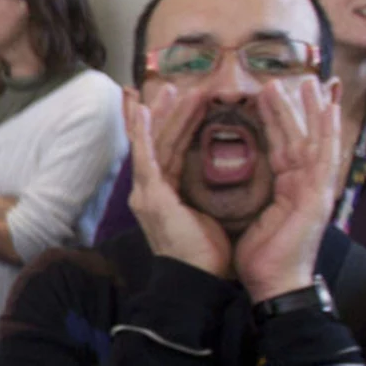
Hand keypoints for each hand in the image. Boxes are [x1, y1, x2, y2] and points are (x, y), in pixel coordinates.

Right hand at [124, 85, 231, 278]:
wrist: (197, 280)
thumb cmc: (208, 255)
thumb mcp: (211, 214)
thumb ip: (208, 192)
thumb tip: (224, 175)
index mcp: (164, 195)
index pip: (169, 151)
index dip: (177, 125)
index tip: (185, 102)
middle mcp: (149, 191)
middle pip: (158, 142)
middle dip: (165, 113)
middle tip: (174, 85)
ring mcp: (146, 192)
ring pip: (153, 143)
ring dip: (162, 115)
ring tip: (171, 89)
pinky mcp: (151, 195)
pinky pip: (146, 156)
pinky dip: (141, 132)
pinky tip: (141, 109)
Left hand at [235, 78, 341, 302]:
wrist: (272, 284)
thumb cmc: (261, 256)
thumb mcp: (254, 217)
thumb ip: (254, 194)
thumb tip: (242, 180)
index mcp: (289, 187)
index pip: (282, 145)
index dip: (276, 120)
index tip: (265, 96)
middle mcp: (306, 184)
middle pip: (300, 136)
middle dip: (293, 107)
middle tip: (284, 78)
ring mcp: (316, 189)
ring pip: (316, 140)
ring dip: (313, 111)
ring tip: (308, 82)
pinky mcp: (319, 195)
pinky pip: (325, 157)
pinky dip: (327, 131)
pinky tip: (328, 109)